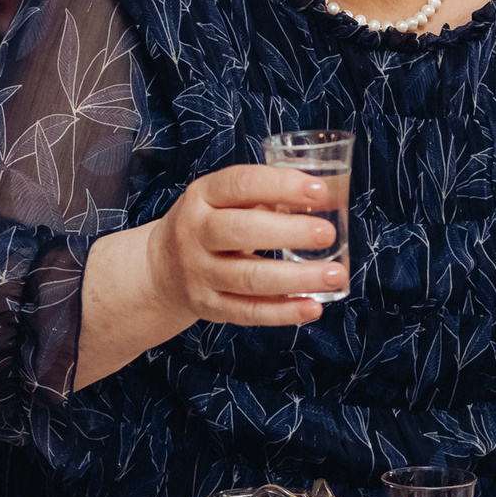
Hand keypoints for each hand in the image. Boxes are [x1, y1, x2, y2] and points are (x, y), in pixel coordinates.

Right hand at [146, 164, 346, 327]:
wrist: (159, 270)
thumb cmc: (207, 225)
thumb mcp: (221, 200)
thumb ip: (264, 196)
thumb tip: (325, 197)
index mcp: (203, 196)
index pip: (240, 184)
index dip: (281, 185)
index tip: (320, 191)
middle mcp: (196, 233)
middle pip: (241, 231)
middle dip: (289, 232)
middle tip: (328, 234)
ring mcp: (199, 273)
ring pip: (249, 278)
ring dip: (297, 278)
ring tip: (336, 275)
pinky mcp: (208, 306)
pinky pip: (248, 312)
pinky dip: (283, 313)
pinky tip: (313, 307)